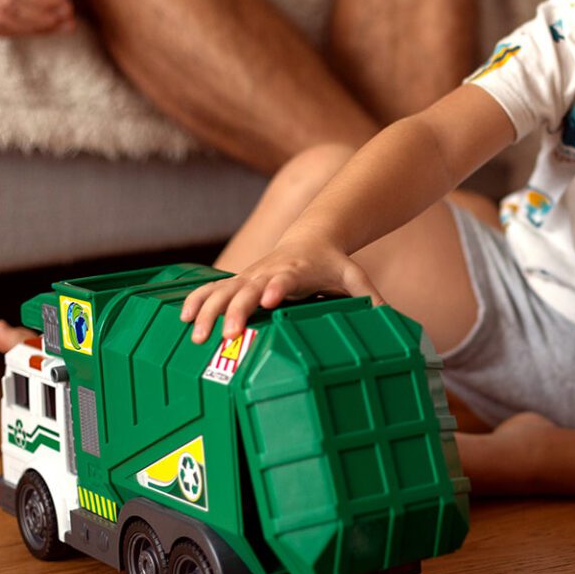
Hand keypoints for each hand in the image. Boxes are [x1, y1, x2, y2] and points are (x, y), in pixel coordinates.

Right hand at [180, 244, 383, 343]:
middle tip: (228, 336)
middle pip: (247, 290)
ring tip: (195, 336)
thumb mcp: (354, 277)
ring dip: (207, 311)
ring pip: (223, 291)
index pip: (285, 278)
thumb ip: (371, 298)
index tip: (268, 299)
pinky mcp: (239, 280)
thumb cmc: (332, 263)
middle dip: (236, 312)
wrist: (312, 237)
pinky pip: (213, 290)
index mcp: (296, 270)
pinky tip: (182, 318)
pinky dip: (196, 301)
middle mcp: (268, 272)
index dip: (275, 287)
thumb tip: (392, 320)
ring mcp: (250, 276)